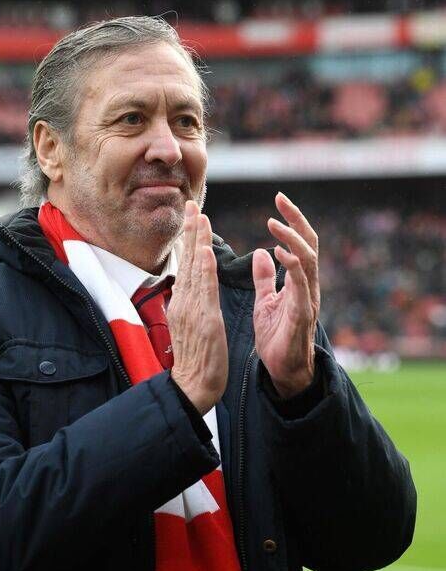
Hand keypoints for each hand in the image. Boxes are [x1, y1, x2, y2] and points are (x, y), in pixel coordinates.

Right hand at [168, 201, 227, 414]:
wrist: (193, 386)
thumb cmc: (195, 362)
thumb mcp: (190, 328)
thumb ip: (188, 307)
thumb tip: (183, 292)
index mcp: (183, 304)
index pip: (187, 266)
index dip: (190, 241)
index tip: (193, 218)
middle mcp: (184, 302)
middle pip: (187, 261)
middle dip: (190, 232)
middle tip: (191, 204)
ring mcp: (191, 310)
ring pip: (194, 269)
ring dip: (196, 242)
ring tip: (199, 217)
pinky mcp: (203, 320)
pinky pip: (204, 290)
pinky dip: (203, 269)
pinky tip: (204, 250)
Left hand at [252, 192, 319, 398]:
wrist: (283, 371)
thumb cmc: (277, 338)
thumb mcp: (266, 302)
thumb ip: (265, 278)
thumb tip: (262, 252)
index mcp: (299, 281)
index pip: (299, 243)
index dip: (292, 220)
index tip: (279, 199)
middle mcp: (308, 286)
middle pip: (309, 244)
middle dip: (296, 220)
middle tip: (280, 200)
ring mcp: (308, 299)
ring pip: (308, 260)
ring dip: (291, 239)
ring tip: (274, 224)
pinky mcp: (301, 315)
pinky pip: (301, 286)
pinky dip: (292, 267)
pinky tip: (280, 253)